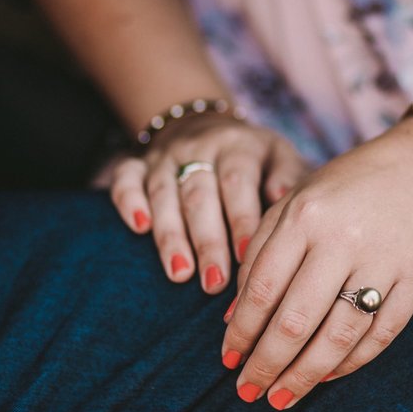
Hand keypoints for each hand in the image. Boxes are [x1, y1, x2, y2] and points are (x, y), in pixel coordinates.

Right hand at [103, 113, 309, 292]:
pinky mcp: (137, 164)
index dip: (240, 221)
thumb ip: (286, 177)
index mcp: (238, 147)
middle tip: (214, 283)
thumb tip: (283, 199)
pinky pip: (126, 179)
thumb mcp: (280, 158)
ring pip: (164, 195)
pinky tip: (138, 228)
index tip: (246, 258)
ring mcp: (165, 157)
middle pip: (200, 196)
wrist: (208, 128)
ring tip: (180, 273)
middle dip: (207, 241)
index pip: (238, 184)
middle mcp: (199, 148)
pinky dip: (128, 201)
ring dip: (171, 236)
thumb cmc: (256, 159)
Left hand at [222, 115, 412, 408]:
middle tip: (248, 392)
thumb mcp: (298, 200)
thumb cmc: (351, 185)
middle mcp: (342, 240)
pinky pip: (380, 334)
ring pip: (338, 336)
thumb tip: (233, 317)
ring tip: (282, 397)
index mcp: (304, 216)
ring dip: (305, 375)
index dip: (241, 332)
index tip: (228, 360)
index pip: (262, 289)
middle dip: (266, 364)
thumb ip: (261, 251)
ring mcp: (385, 261)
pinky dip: (351, 362)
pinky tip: (326, 376)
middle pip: (296, 320)